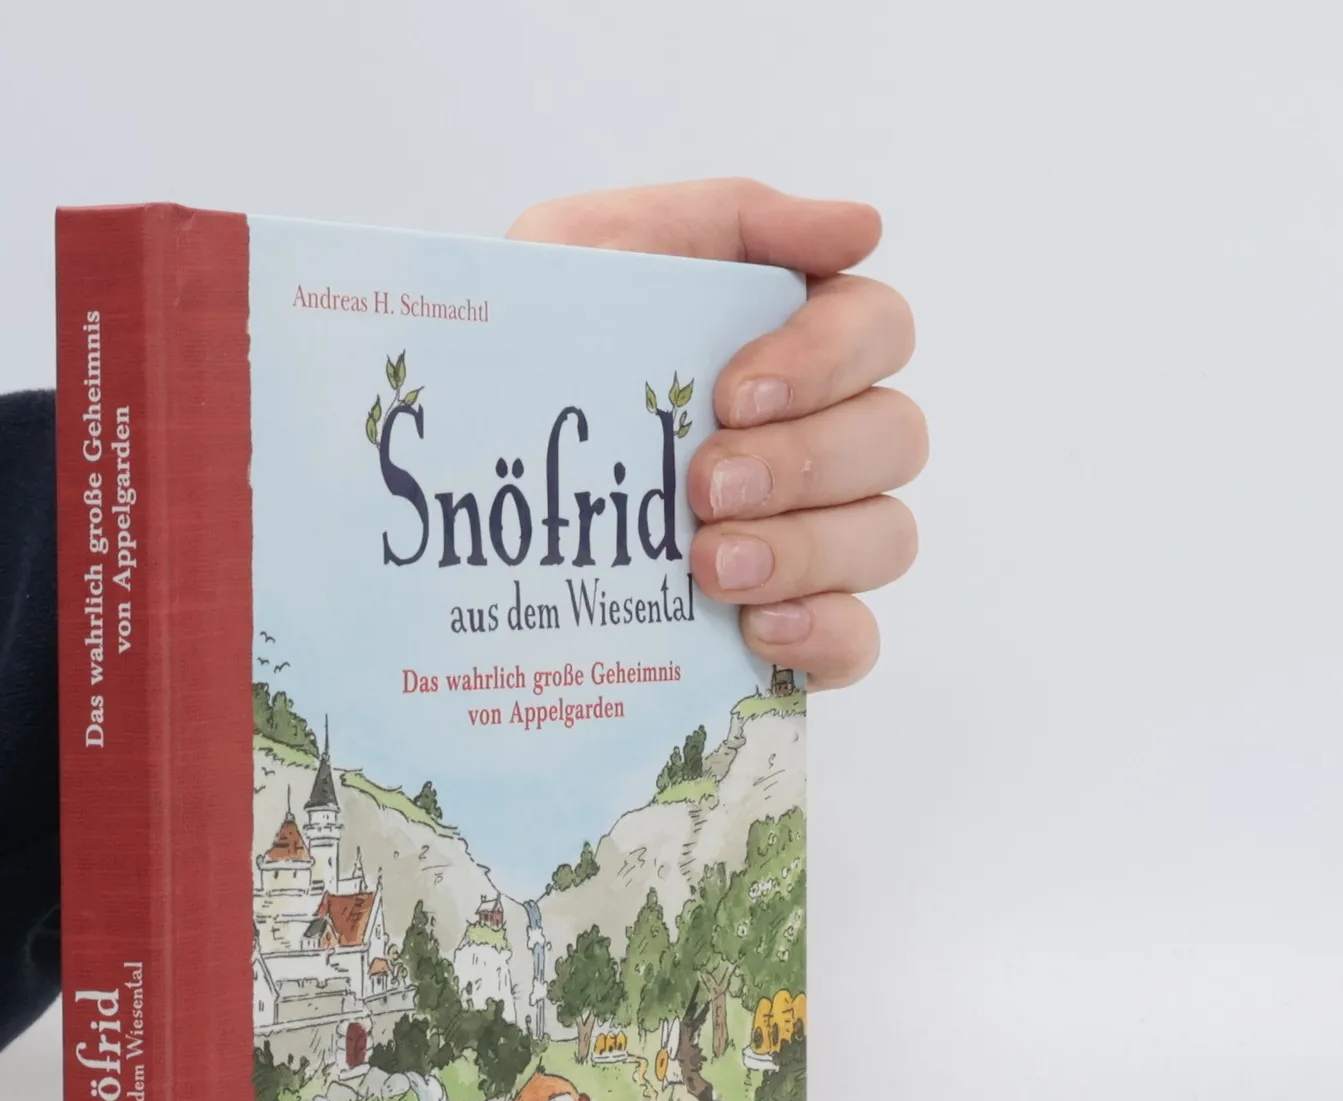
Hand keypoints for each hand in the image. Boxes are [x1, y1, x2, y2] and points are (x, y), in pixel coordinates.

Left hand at [508, 179, 923, 689]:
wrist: (448, 482)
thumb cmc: (532, 352)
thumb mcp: (590, 249)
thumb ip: (726, 217)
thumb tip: (861, 228)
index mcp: (792, 340)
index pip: (880, 330)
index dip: (829, 359)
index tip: (734, 394)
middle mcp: (820, 439)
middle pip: (894, 439)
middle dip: (804, 463)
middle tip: (702, 489)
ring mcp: (813, 540)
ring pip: (886, 538)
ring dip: (807, 550)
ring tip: (709, 567)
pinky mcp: (790, 630)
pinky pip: (857, 642)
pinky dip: (823, 635)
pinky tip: (752, 629)